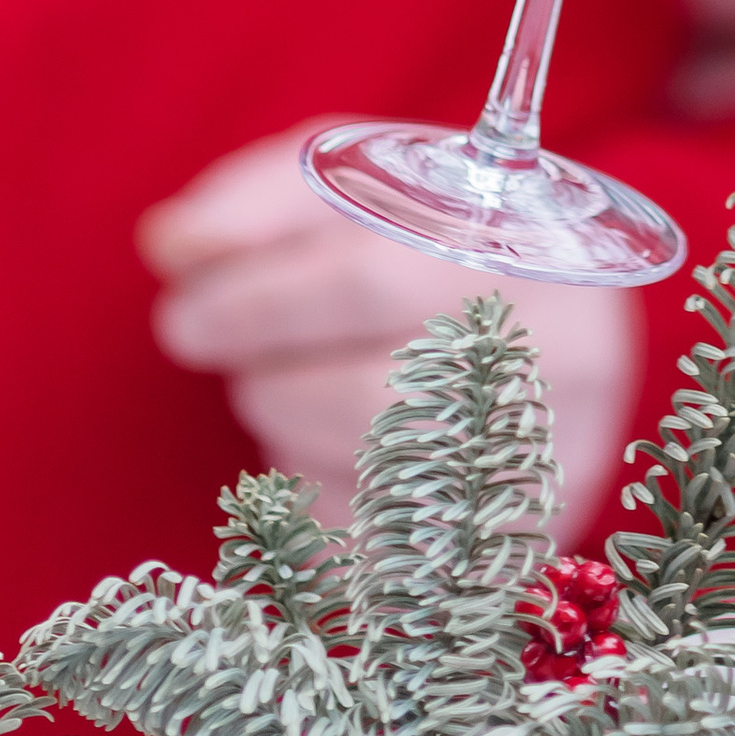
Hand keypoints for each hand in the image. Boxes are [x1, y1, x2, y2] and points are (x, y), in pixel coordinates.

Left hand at [140, 131, 639, 537]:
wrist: (554, 312)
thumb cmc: (433, 235)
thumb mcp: (361, 180)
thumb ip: (263, 201)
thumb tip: (171, 244)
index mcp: (523, 236)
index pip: (366, 284)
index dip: (256, 307)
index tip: (186, 316)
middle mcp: (563, 347)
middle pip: (368, 401)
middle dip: (268, 384)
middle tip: (238, 361)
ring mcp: (555, 453)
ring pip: (373, 486)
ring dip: (294, 442)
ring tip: (292, 391)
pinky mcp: (528, 541)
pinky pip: (385, 555)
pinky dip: (329, 504)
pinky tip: (337, 450)